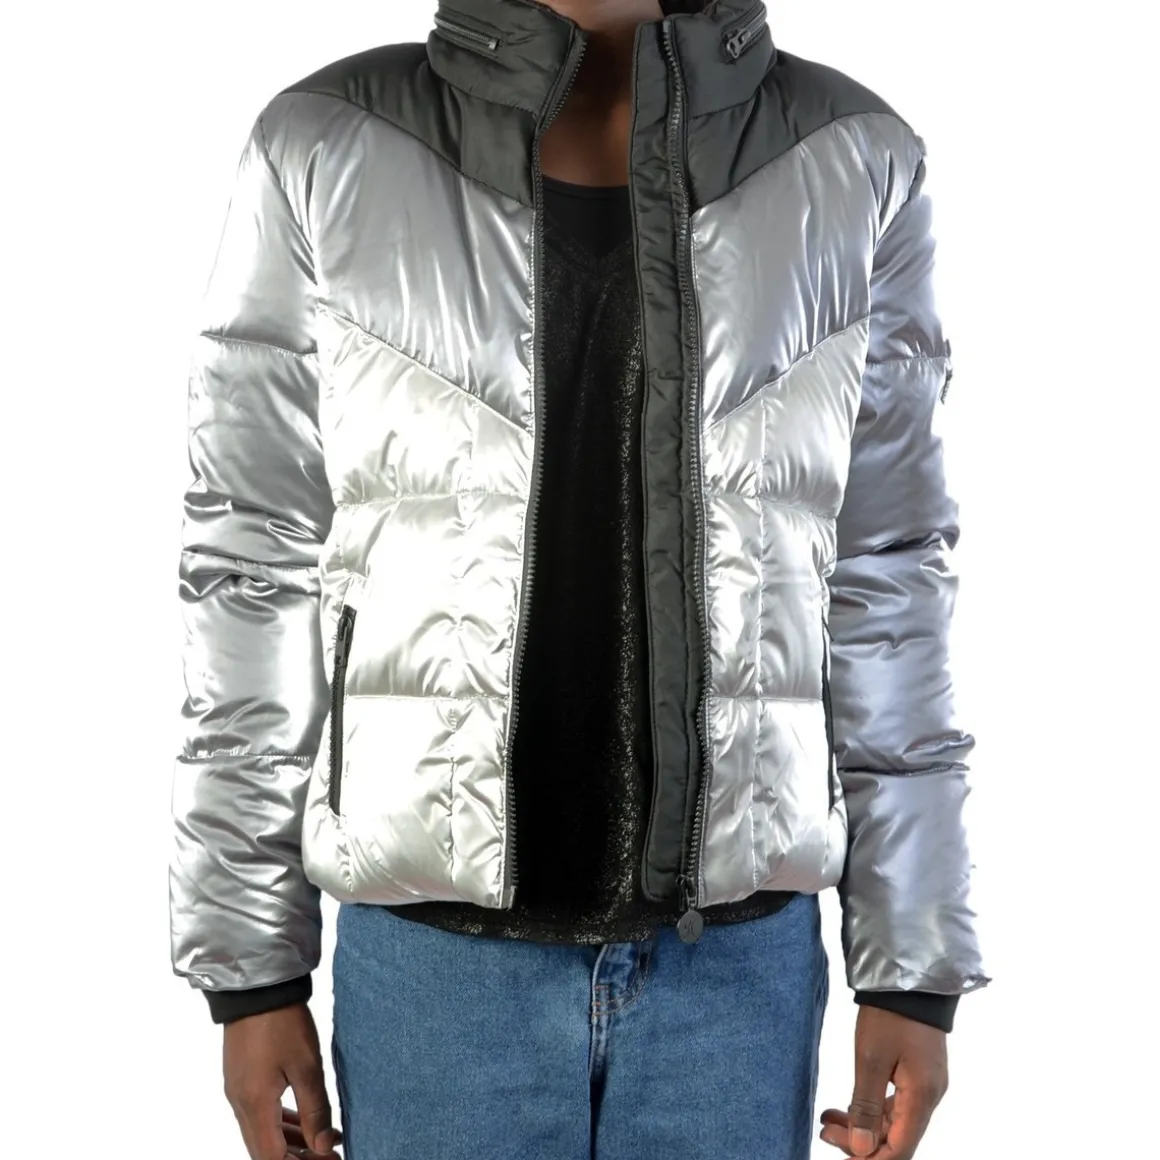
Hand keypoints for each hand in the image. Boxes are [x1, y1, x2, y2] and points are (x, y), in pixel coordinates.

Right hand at [223, 1002, 342, 1159]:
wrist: (257, 986)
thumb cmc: (283, 1022)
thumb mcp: (307, 1066)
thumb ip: (315, 1110)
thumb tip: (323, 1147)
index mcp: (255, 1105)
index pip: (272, 1158)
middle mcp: (241, 1104)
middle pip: (265, 1150)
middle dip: (297, 1158)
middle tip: (329, 1154)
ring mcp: (239, 1091)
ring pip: (263, 1132)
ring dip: (291, 1142)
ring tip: (325, 1140)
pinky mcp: (243, 1078)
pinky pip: (261, 1113)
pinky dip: (283, 1123)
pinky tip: (304, 1120)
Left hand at [819, 1005, 947, 1157]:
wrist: (907, 977)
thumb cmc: (889, 1015)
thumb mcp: (871, 1059)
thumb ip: (866, 1107)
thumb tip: (862, 1150)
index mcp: (921, 1098)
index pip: (899, 1150)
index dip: (869, 1159)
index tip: (837, 1148)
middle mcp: (929, 1097)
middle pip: (896, 1138)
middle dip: (860, 1142)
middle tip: (825, 1131)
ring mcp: (925, 1085)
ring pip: (894, 1122)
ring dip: (862, 1126)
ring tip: (828, 1120)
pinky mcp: (917, 1073)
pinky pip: (895, 1104)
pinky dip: (870, 1109)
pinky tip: (846, 1106)